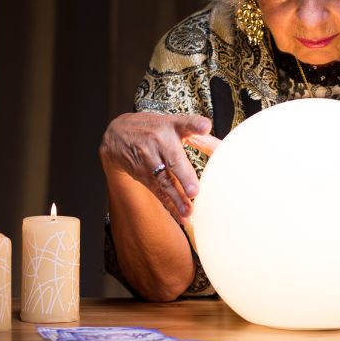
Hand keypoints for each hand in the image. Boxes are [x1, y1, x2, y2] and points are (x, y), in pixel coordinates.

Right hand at [99, 112, 220, 223]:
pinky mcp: (142, 175)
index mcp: (171, 127)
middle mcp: (159, 142)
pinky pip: (158, 191)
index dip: (195, 125)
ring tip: (189, 213)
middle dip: (183, 176)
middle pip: (173, 159)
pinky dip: (170, 205)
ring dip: (176, 198)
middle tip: (194, 191)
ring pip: (164, 181)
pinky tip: (181, 217)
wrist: (118, 134)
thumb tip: (221, 146)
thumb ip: (198, 132)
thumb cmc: (155, 129)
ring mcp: (148, 159)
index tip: (204, 127)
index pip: (185, 123)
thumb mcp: (174, 124)